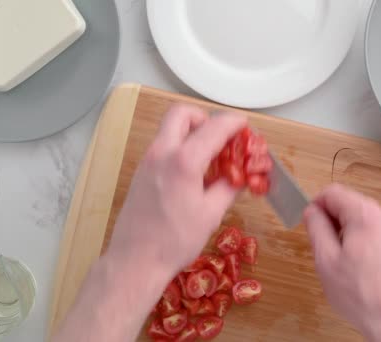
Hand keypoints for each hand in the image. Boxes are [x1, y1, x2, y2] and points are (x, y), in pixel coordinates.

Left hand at [53, 105, 245, 341]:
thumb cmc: (175, 241)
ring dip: (191, 133)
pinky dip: (179, 147)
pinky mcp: (141, 173)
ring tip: (209, 157)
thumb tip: (242, 176)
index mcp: (183, 161)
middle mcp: (161, 153)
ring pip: (169, 129)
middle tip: (220, 138)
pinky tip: (192, 173)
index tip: (245, 126)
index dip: (233, 123)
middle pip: (181, 114)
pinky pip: (162, 146)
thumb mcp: (211, 214)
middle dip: (204, 118)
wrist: (135, 260)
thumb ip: (229, 188)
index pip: (213, 127)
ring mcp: (147, 161)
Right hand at [304, 184, 380, 341]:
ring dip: (343, 233)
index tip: (309, 225)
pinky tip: (354, 264)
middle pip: (346, 203)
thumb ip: (315, 227)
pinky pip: (369, 229)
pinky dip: (356, 240)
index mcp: (365, 214)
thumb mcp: (326, 258)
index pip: (332, 192)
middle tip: (324, 249)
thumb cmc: (360, 294)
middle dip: (330, 222)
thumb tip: (311, 211)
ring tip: (340, 261)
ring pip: (357, 217)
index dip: (315, 206)